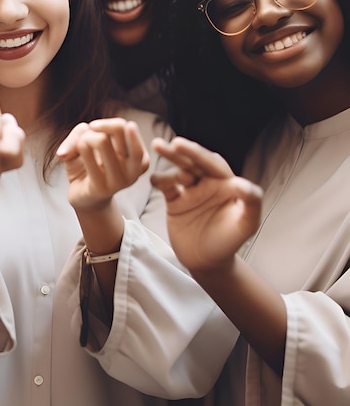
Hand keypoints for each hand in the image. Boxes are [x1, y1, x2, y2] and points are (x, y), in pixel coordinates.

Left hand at [57, 118, 149, 213]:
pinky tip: (68, 157)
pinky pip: (86, 155)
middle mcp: (135, 168)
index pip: (126, 127)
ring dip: (83, 138)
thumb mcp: (86, 140)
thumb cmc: (88, 164)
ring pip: (101, 140)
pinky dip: (73, 148)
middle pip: (120, 128)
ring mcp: (120, 180)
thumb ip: (80, 133)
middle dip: (97, 127)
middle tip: (85, 137)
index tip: (93, 128)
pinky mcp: (102, 188)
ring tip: (79, 147)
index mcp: (140, 156)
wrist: (83, 196)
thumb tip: (65, 152)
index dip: (106, 123)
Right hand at [150, 136, 262, 273]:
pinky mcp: (175, 201)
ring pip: (177, 169)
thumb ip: (251, 202)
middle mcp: (207, 183)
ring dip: (168, 158)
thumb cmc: (230, 242)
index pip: (211, 163)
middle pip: (193, 161)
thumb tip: (242, 183)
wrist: (208, 263)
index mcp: (225, 183)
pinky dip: (159, 180)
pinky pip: (166, 187)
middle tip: (170, 143)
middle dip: (181, 151)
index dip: (198, 154)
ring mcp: (190, 191)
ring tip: (157, 146)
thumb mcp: (246, 224)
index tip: (184, 146)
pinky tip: (155, 179)